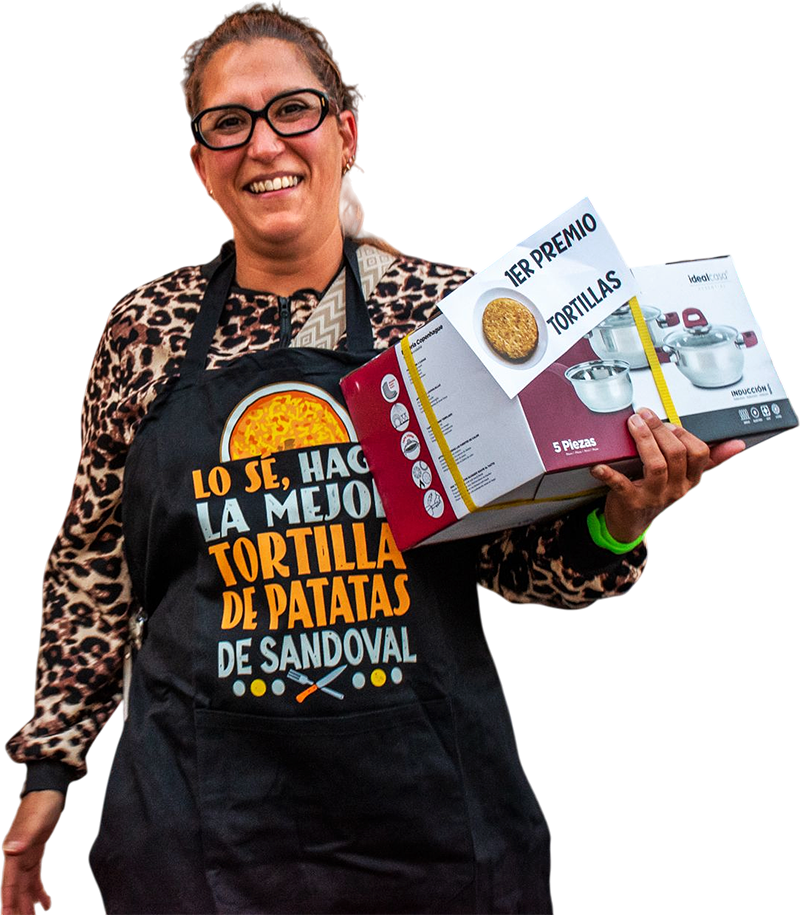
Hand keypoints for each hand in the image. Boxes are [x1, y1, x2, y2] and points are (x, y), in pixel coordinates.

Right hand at [2, 790, 63, 914]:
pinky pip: (33, 877)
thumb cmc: (42, 804)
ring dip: (27, 903)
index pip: (8, 883)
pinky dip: (37, 891)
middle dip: (18, 907)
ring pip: (24, 886)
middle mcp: (16, 857)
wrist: (49, 788)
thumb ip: (23, 836)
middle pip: (15, 889)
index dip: (7, 902)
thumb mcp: (35, 820)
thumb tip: (9, 850)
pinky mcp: (34, 852)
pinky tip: (44, 902)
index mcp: (13, 853)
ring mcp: (24, 855)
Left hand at [590, 407, 745, 542]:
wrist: (630, 521)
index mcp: (689, 478)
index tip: (668, 421)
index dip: (684, 433)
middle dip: (659, 430)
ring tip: (632, 425)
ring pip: (656, 465)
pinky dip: (609, 473)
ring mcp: (654, 496)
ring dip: (643, 440)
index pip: (699, 453)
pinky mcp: (631, 502)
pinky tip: (599, 465)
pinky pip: (621, 484)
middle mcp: (676, 488)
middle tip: (643, 415)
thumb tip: (736, 444)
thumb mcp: (681, 475)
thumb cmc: (653, 490)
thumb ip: (707, 458)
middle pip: (676, 454)